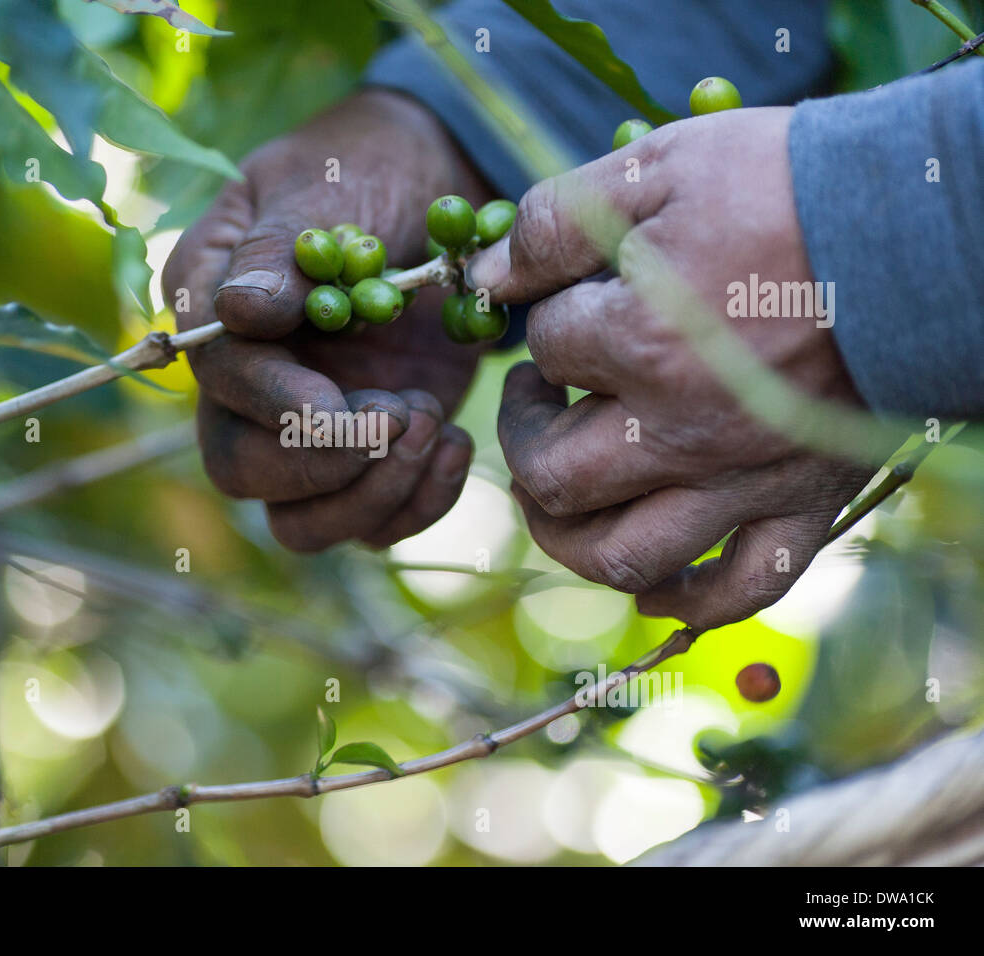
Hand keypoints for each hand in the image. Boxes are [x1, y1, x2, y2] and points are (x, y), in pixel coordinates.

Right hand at [164, 90, 489, 551]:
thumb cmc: (370, 168)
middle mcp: (245, 383)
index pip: (220, 379)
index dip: (279, 403)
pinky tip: (456, 445)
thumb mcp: (324, 186)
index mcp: (210, 304)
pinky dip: (415, 504)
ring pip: (300, 521)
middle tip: (407, 414)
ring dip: (372, 496)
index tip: (344, 402)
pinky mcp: (363, 454)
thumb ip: (279, 249)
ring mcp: (303, 427)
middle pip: (243, 469)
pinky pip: (368, 521)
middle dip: (327, 461)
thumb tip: (238, 311)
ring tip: (436, 425)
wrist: (437, 184)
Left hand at [468, 108, 880, 629]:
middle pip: (553, 477)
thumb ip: (556, 223)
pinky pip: (742, 587)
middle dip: (522, 436)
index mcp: (638, 341)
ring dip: (569, 536)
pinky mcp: (804, 505)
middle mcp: (680, 430)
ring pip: (622, 556)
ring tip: (560, 495)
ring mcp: (742, 479)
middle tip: (537, 397)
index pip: (546, 348)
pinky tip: (655, 586)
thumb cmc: (788, 187)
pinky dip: (692, 601)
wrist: (924, 229)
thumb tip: (485, 276)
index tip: (563, 302)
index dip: (541, 321)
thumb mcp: (659, 169)